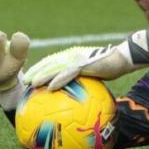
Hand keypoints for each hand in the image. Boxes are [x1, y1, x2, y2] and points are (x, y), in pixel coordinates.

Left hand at [23, 28, 148, 90]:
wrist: (123, 58)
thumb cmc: (112, 66)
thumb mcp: (96, 73)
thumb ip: (85, 79)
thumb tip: (80, 92)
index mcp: (73, 56)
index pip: (53, 61)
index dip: (41, 67)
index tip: (32, 76)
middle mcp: (72, 55)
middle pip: (50, 62)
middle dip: (36, 71)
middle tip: (25, 81)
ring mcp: (77, 59)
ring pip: (55, 67)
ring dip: (42, 75)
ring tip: (31, 84)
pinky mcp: (84, 64)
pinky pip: (68, 74)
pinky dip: (58, 80)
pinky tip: (50, 88)